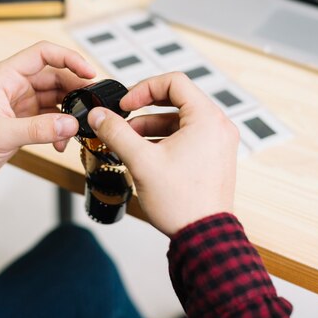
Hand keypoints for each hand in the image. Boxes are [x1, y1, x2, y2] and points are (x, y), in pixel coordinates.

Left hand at [0, 41, 95, 189]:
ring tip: (78, 125)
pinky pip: (51, 119)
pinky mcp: (24, 122)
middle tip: (91, 104)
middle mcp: (15, 86)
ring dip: (69, 112)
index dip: (69, 58)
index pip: (43, 54)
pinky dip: (60, 129)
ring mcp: (21, 104)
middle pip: (55, 76)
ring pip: (56, 98)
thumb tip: (70, 124)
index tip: (88, 72)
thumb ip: (39, 129)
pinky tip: (62, 142)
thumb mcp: (1, 134)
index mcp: (5, 76)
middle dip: (75, 89)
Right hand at [86, 72, 237, 236]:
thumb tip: (99, 115)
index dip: (144, 88)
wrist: (203, 236)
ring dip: (151, 126)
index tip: (126, 104)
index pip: (174, 81)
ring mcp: (218, 143)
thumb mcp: (141, 161)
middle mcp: (218, 126)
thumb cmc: (182, 202)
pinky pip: (187, 136)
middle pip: (177, 99)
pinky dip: (164, 139)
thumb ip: (116, 132)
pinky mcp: (214, 157)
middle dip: (145, 108)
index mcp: (207, 119)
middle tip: (123, 119)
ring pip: (180, 120)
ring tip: (127, 141)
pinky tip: (143, 154)